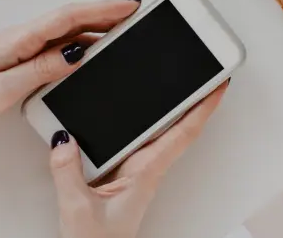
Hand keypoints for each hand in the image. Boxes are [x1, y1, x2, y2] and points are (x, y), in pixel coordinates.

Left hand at [0, 0, 140, 135]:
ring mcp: (18, 48)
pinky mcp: (15, 60)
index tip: (129, 6)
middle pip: (71, 19)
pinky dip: (78, 44)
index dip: (103, 9)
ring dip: (94, 28)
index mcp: (17, 39)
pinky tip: (87, 54)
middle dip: (106, 13)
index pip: (69, 17)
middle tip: (137, 14)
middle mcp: (20, 38)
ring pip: (65, 31)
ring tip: (122, 32)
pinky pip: (54, 46)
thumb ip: (39, 70)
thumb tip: (75, 55)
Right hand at [49, 83, 227, 237]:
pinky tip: (136, 112)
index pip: (183, 133)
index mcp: (146, 173)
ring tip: (181, 83)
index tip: (219, 84)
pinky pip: (133, 143)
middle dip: (193, 100)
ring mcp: (135, 173)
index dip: (203, 107)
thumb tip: (63, 139)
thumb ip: (68, 171)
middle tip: (205, 73)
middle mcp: (145, 170)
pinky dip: (139, 124)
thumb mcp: (78, 208)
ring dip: (170, 110)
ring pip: (156, 134)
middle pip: (176, 127)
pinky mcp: (121, 177)